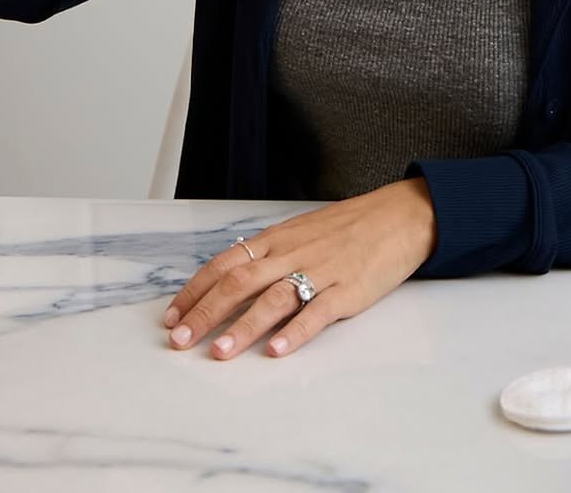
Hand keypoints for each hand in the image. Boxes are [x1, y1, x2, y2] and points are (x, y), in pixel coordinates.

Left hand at [161, 177, 436, 359]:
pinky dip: (294, 332)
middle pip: (239, 281)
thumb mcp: (301, 232)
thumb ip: (270, 254)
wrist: (398, 216)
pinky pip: (317, 312)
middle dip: (206, 312)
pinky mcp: (348, 290)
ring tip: (219, 353)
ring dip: (242, 327)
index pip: (225, 262)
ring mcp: (320, 271)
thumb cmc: (348, 228)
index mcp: (277, 239)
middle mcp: (292, 253)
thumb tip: (231, 278)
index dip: (195, 289)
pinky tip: (276, 351)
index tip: (172, 316)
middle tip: (179, 340)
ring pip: (273, 298)